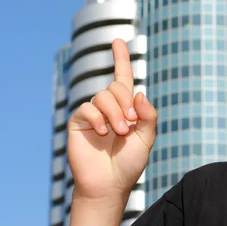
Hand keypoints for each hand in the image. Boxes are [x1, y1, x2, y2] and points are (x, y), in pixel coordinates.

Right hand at [67, 39, 156, 201]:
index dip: (121, 58)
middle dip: (126, 103)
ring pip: (103, 96)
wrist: (109, 185)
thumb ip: (148, 116)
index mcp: (127, 108)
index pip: (123, 78)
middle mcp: (109, 107)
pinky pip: (86, 108)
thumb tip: (139, 93)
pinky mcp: (78, 123)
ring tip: (120, 132)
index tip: (118, 41)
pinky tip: (104, 132)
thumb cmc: (129, 163)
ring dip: (115, 113)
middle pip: (117, 87)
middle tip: (130, 126)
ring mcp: (93, 114)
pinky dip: (98, 118)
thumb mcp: (147, 138)